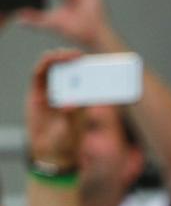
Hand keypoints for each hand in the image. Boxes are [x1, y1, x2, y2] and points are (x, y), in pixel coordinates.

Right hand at [25, 49, 84, 167]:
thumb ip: (70, 117)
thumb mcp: (71, 129)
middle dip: (75, 60)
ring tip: (64, 54)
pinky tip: (50, 59)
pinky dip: (46, 64)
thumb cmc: (66, 141)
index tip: (96, 64)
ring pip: (56, 69)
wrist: (49, 150)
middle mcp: (69, 92)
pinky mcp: (38, 91)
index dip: (92, 70)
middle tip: (79, 55)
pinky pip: (40, 74)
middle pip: (72, 70)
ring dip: (59, 59)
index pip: (89, 80)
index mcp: (84, 99)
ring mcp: (53, 90)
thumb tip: (68, 104)